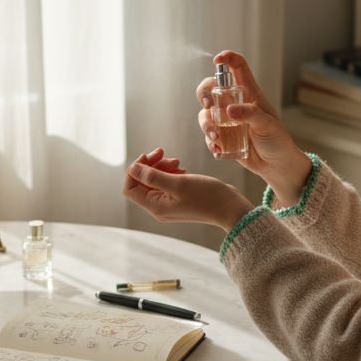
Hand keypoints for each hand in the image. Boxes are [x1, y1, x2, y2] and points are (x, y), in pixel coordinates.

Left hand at [123, 147, 254, 229]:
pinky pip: (167, 183)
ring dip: (162, 167)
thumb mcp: (178, 183)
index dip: (135, 169)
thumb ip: (153, 176)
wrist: (230, 208)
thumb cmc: (206, 196)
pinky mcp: (179, 199)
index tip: (149, 156)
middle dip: (150, 165)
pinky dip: (171, 172)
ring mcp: (169, 203)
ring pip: (155, 181)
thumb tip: (132, 168)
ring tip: (178, 161)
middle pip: (142, 183)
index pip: (130, 188)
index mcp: (155, 206)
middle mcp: (159, 207)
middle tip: (164, 153)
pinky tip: (183, 169)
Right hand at [197, 50, 313, 204]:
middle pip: (211, 87)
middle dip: (203, 93)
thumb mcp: (268, 124)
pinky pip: (208, 135)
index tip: (217, 60)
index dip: (227, 58)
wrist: (276, 165)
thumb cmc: (277, 140)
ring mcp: (227, 120)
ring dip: (205, 124)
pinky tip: (219, 150)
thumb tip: (229, 110)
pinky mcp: (223, 137)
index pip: (237, 67)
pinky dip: (210, 142)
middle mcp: (235, 103)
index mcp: (250, 93)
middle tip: (208, 106)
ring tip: (216, 138)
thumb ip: (250, 115)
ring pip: (205, 113)